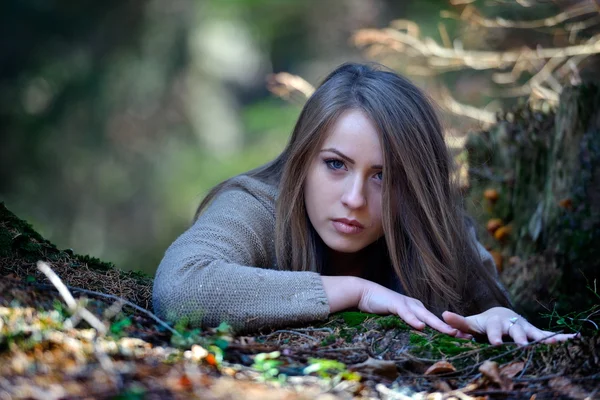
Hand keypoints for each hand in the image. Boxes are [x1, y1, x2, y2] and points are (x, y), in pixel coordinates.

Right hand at [357, 280, 459, 335]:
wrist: (365, 293)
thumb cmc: (381, 308)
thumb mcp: (397, 320)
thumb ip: (407, 327)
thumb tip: (419, 339)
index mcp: (417, 310)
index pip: (435, 322)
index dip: (448, 329)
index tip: (463, 338)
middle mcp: (415, 306)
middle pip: (435, 319)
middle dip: (450, 328)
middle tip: (466, 336)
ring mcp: (406, 304)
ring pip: (424, 316)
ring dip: (438, 324)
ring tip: (450, 332)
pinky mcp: (395, 304)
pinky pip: (406, 313)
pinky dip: (413, 319)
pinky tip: (420, 326)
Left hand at [443, 307, 577, 345]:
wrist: (499, 315)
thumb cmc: (483, 323)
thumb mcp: (471, 323)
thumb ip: (458, 322)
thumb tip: (443, 315)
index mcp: (495, 322)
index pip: (494, 329)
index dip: (495, 335)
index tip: (496, 343)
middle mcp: (511, 324)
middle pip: (516, 331)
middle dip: (520, 339)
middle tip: (523, 346)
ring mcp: (524, 328)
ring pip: (533, 333)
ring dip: (542, 337)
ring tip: (552, 342)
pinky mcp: (534, 332)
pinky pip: (547, 334)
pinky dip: (559, 336)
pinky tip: (572, 339)